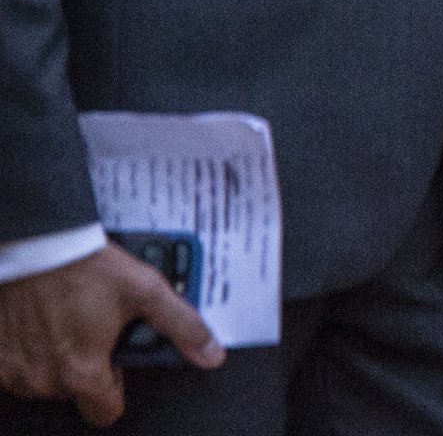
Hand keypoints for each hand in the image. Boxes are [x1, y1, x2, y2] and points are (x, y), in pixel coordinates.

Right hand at [0, 243, 222, 424]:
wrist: (40, 244)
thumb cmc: (87, 266)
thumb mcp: (147, 291)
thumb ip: (182, 326)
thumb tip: (210, 353)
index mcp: (82, 371)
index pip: (106, 412)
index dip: (118, 387)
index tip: (118, 361)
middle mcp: (44, 379)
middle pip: (77, 393)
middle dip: (89, 366)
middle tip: (96, 328)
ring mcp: (15, 370)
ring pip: (47, 381)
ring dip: (59, 358)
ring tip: (71, 319)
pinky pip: (18, 368)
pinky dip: (32, 350)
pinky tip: (45, 321)